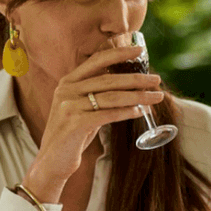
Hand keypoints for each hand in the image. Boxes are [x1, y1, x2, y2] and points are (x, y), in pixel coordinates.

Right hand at [24, 45, 163, 200]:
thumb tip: (131, 86)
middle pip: (109, 79)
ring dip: (138, 96)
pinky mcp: (74, 123)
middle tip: (157, 80)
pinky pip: (106, 115)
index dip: (119, 53)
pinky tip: (140, 112)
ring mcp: (69, 106)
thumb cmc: (73, 135)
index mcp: (68, 82)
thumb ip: (100, 96)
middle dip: (136, 79)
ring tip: (156, 97)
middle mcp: (67, 90)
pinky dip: (126, 112)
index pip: (97, 60)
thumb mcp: (84, 109)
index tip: (140, 49)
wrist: (53, 161)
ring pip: (111, 97)